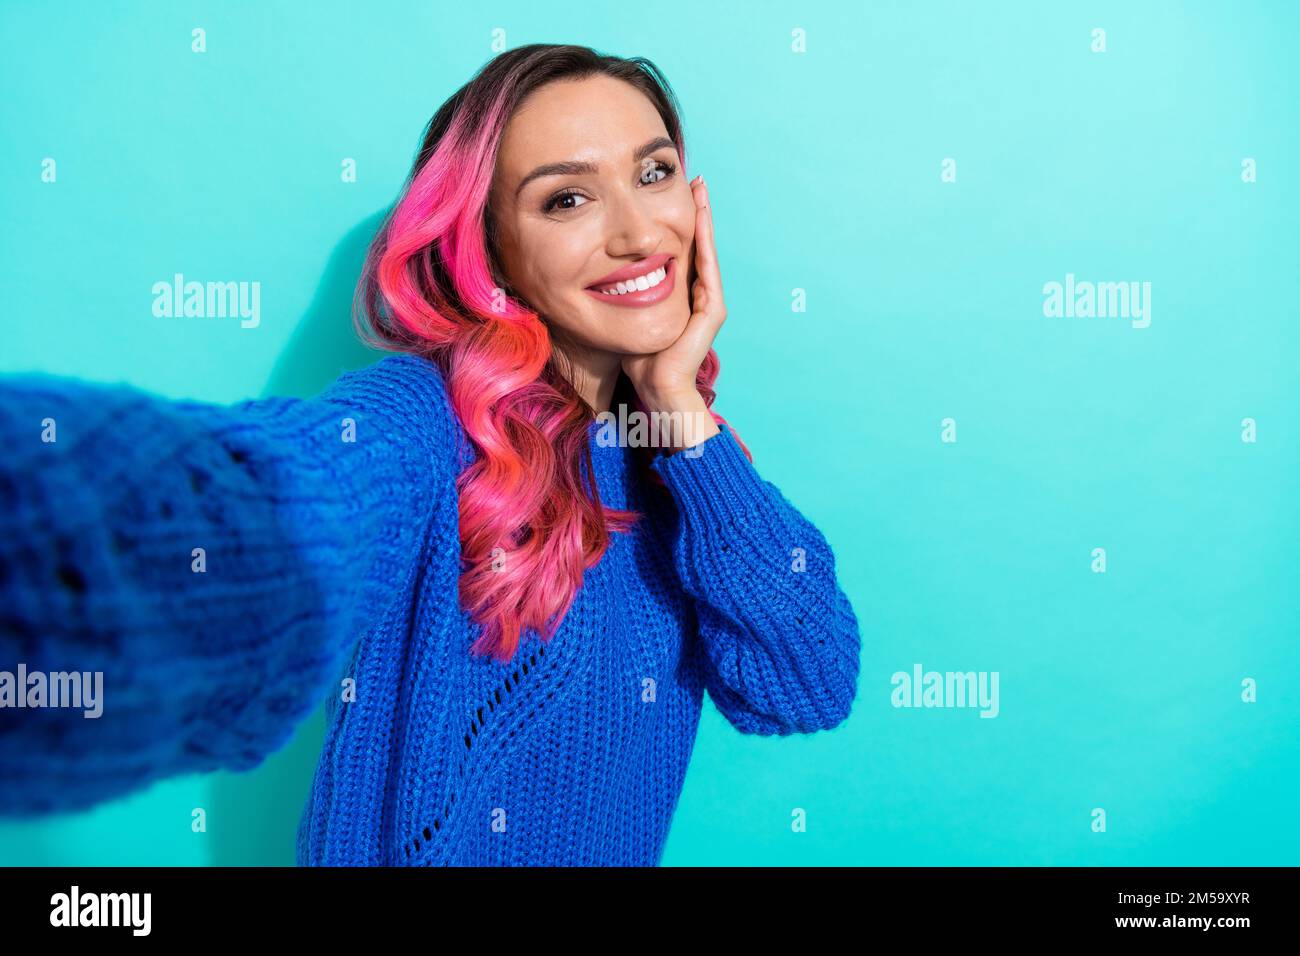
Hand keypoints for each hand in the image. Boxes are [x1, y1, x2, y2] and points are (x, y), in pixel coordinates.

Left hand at [621, 175, 723, 451]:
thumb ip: (618, 294)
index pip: (679, 249)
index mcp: (679, 295)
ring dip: (703, 218)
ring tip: (699, 188)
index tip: (669, 190)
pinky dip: (704, 242)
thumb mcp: (623, 316)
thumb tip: (588, 273)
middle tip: (691, 178)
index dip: (675, 220)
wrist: (656, 392)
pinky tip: (699, 219)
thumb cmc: (637, 361)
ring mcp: (707, 302)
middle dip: (693, 211)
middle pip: (695, 243)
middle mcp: (697, 295)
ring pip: (704, 250)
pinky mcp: (710, 311)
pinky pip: (707, 269)